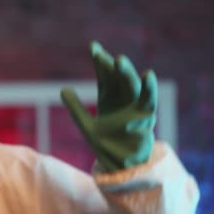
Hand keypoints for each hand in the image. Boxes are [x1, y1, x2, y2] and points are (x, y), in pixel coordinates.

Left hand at [60, 41, 157, 171]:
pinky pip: (149, 100)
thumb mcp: (86, 125)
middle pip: (117, 77)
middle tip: (99, 54)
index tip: (94, 47)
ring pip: (131, 85)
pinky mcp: (145, 116)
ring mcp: (134, 106)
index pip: (105, 75)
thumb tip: (63, 89)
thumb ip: (76, 108)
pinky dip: (149, 88)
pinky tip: (148, 76)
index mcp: (109, 99)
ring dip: (125, 73)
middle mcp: (123, 99)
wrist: (119, 165)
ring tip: (118, 61)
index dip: (100, 62)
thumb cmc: (105, 145)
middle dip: (109, 65)